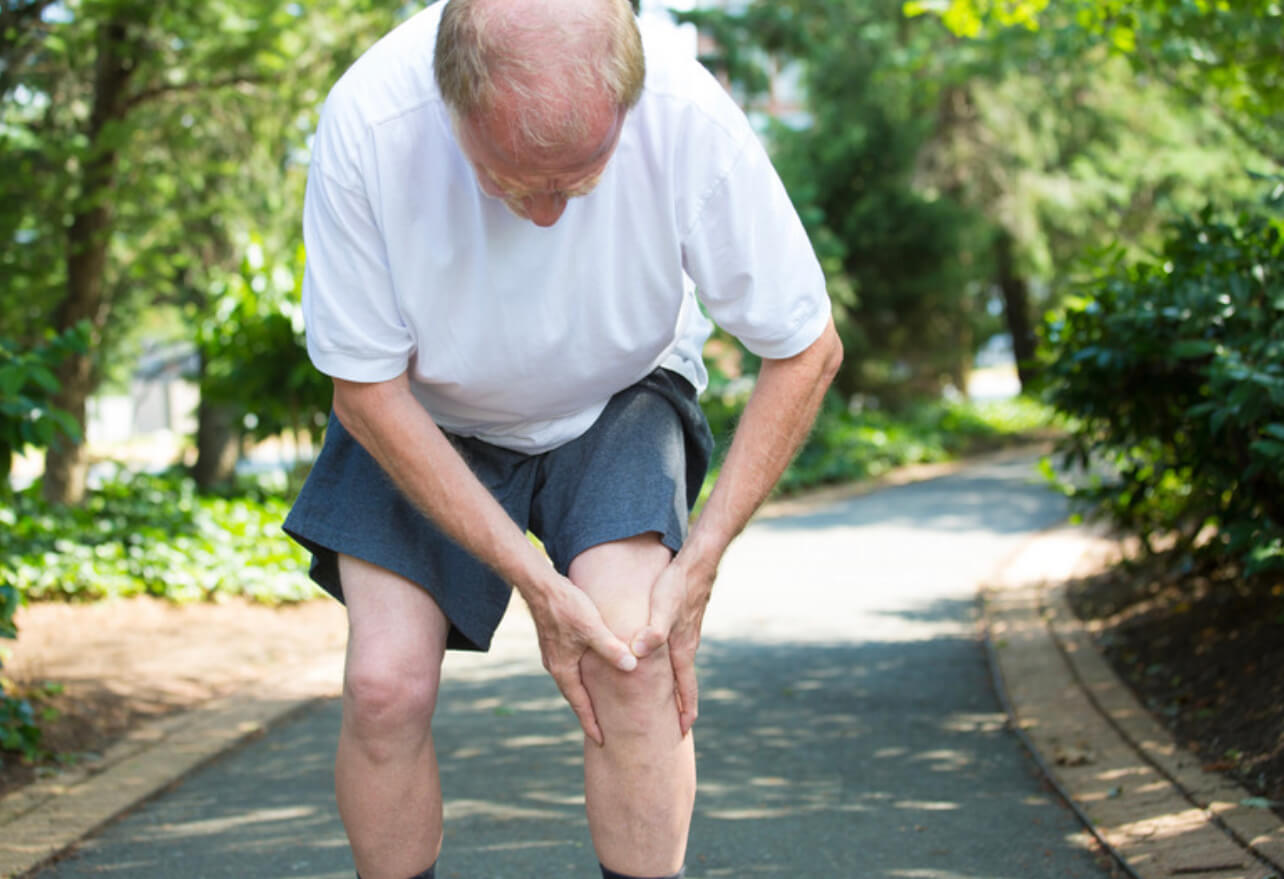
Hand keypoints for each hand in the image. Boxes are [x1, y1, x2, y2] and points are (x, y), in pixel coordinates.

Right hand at [524, 576, 636, 745]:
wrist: (539, 585)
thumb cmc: (566, 606)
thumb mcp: (592, 628)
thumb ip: (611, 648)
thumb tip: (631, 667)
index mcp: (564, 668)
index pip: (580, 704)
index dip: (591, 723)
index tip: (601, 741)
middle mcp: (556, 665)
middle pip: (573, 696)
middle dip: (587, 713)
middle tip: (600, 730)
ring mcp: (553, 653)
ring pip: (571, 681)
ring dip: (583, 694)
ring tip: (597, 705)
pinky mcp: (554, 641)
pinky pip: (569, 667)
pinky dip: (580, 677)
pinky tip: (589, 672)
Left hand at [629, 558, 713, 735]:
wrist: (698, 563)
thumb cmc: (678, 585)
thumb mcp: (662, 608)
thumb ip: (653, 632)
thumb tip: (639, 653)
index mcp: (682, 648)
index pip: (686, 687)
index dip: (685, 710)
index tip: (683, 730)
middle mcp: (687, 644)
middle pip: (686, 682)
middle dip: (683, 704)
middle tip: (678, 725)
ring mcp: (687, 632)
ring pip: (682, 666)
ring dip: (679, 685)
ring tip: (671, 699)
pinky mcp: (684, 621)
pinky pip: (678, 650)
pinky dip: (674, 665)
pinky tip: (665, 660)